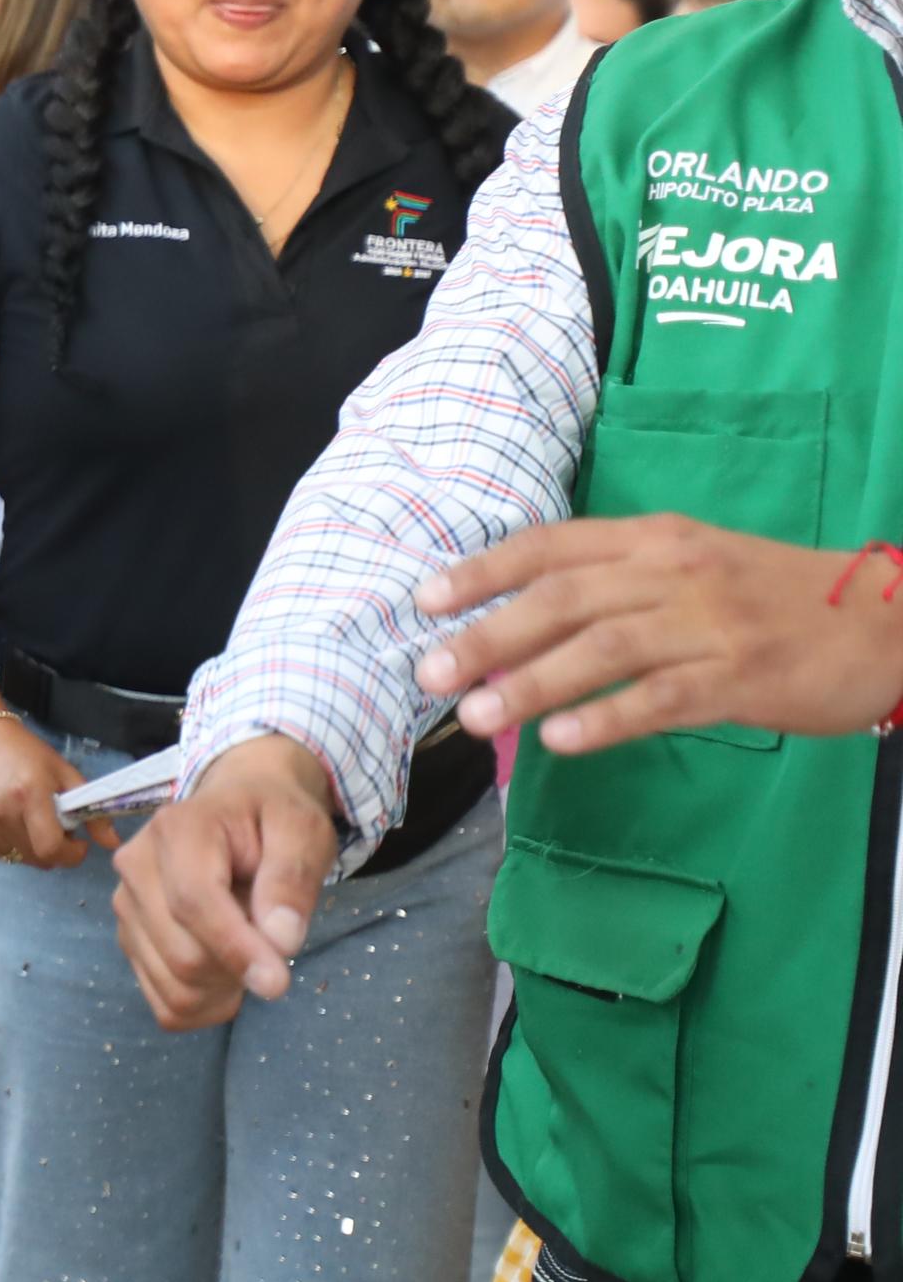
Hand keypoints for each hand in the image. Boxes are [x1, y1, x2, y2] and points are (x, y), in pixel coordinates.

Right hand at [0, 706, 93, 869]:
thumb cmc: (24, 752)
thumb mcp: (63, 773)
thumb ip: (90, 810)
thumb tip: (113, 843)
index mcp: (28, 795)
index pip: (52, 849)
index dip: (71, 854)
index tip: (78, 843)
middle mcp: (1, 814)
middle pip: (38, 859)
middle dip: (55, 850)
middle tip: (54, 827)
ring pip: (20, 859)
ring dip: (32, 848)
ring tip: (30, 822)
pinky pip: (0, 854)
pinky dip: (11, 845)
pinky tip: (10, 822)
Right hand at [114, 735, 343, 1030]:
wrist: (238, 809)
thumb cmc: (272, 819)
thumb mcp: (302, 832)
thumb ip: (292, 880)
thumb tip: (280, 941)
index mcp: (177, 830)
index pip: (193, 903)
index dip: (235, 948)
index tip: (277, 982)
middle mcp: (135, 868)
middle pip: (182, 954)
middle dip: (238, 968)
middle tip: (275, 943)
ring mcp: (125, 907)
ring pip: (173, 986)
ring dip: (224, 989)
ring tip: (251, 950)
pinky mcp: (129, 939)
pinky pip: (165, 1003)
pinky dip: (206, 1006)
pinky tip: (229, 974)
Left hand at [411, 515, 902, 752]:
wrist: (887, 620)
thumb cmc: (774, 599)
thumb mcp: (693, 568)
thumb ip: (616, 588)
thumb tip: (523, 627)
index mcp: (656, 540)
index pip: (553, 546)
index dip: (483, 572)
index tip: (425, 601)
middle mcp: (675, 573)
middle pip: (565, 598)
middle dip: (489, 634)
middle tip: (429, 673)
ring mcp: (710, 625)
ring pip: (604, 647)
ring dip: (533, 681)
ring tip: (477, 715)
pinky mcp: (744, 677)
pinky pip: (664, 698)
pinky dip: (608, 718)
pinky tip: (563, 742)